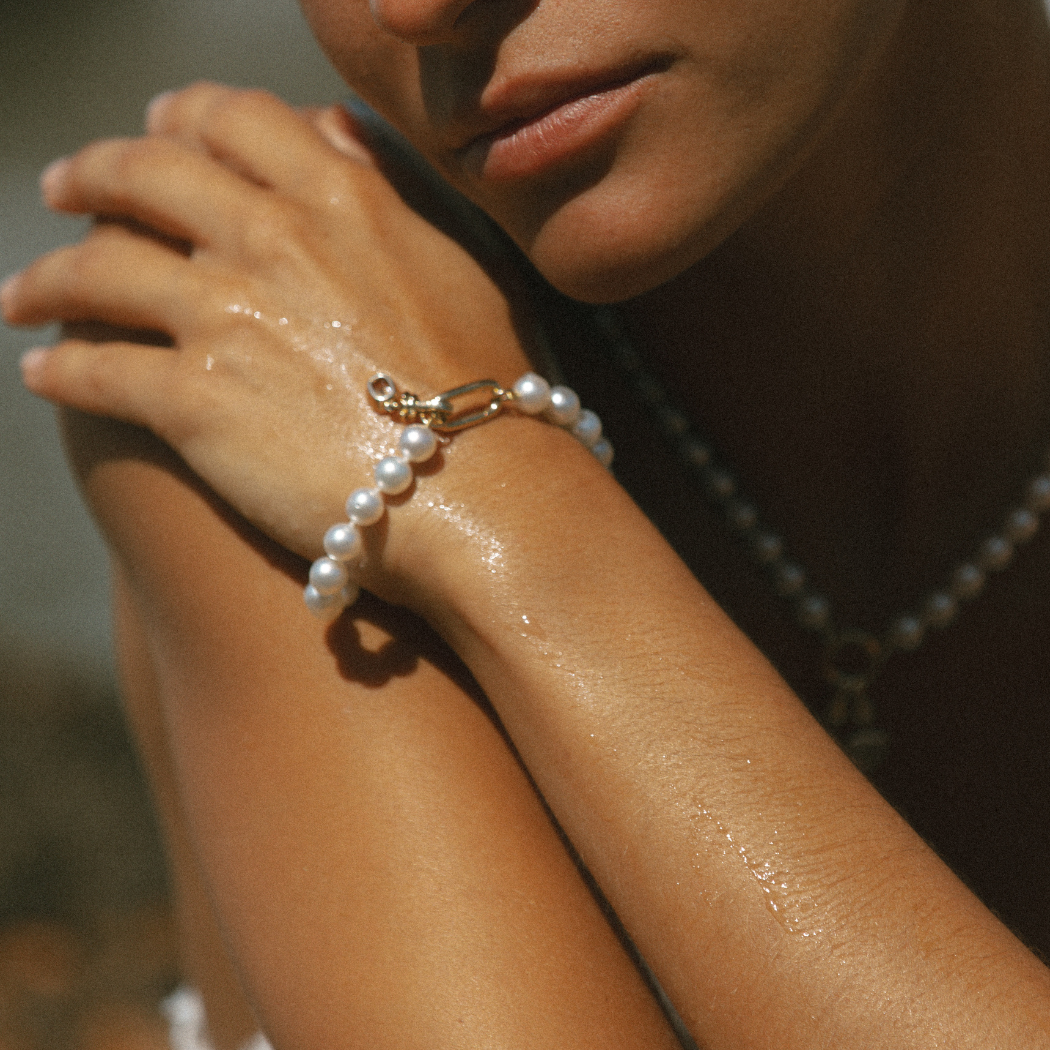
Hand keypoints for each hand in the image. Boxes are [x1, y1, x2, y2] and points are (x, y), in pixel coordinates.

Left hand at [2, 83, 536, 564]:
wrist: (487, 491)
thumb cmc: (492, 389)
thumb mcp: (458, 262)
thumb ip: (387, 188)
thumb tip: (334, 131)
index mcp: (340, 199)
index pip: (232, 120)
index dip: (180, 118)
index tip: (155, 133)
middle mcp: (272, 240)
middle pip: (143, 176)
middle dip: (90, 175)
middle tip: (64, 189)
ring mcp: (227, 317)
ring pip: (96, 271)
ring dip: (46, 278)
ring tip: (21, 296)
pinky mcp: (195, 402)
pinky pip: (97, 371)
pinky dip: (60, 368)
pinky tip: (41, 374)